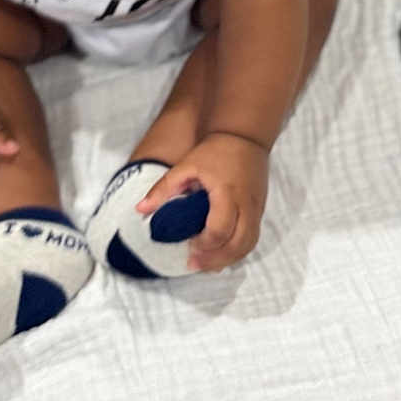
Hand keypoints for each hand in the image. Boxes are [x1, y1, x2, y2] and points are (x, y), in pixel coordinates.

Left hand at [135, 132, 269, 271]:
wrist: (245, 135)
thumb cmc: (215, 150)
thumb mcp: (186, 165)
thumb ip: (164, 188)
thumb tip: (140, 210)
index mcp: (227, 193)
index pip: (220, 229)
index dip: (204, 244)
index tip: (189, 244)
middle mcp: (246, 204)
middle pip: (238, 244)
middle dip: (216, 259)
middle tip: (194, 263)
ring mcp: (256, 208)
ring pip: (248, 245)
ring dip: (228, 259)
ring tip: (206, 265)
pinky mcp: (260, 210)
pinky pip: (252, 238)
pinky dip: (237, 251)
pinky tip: (221, 254)